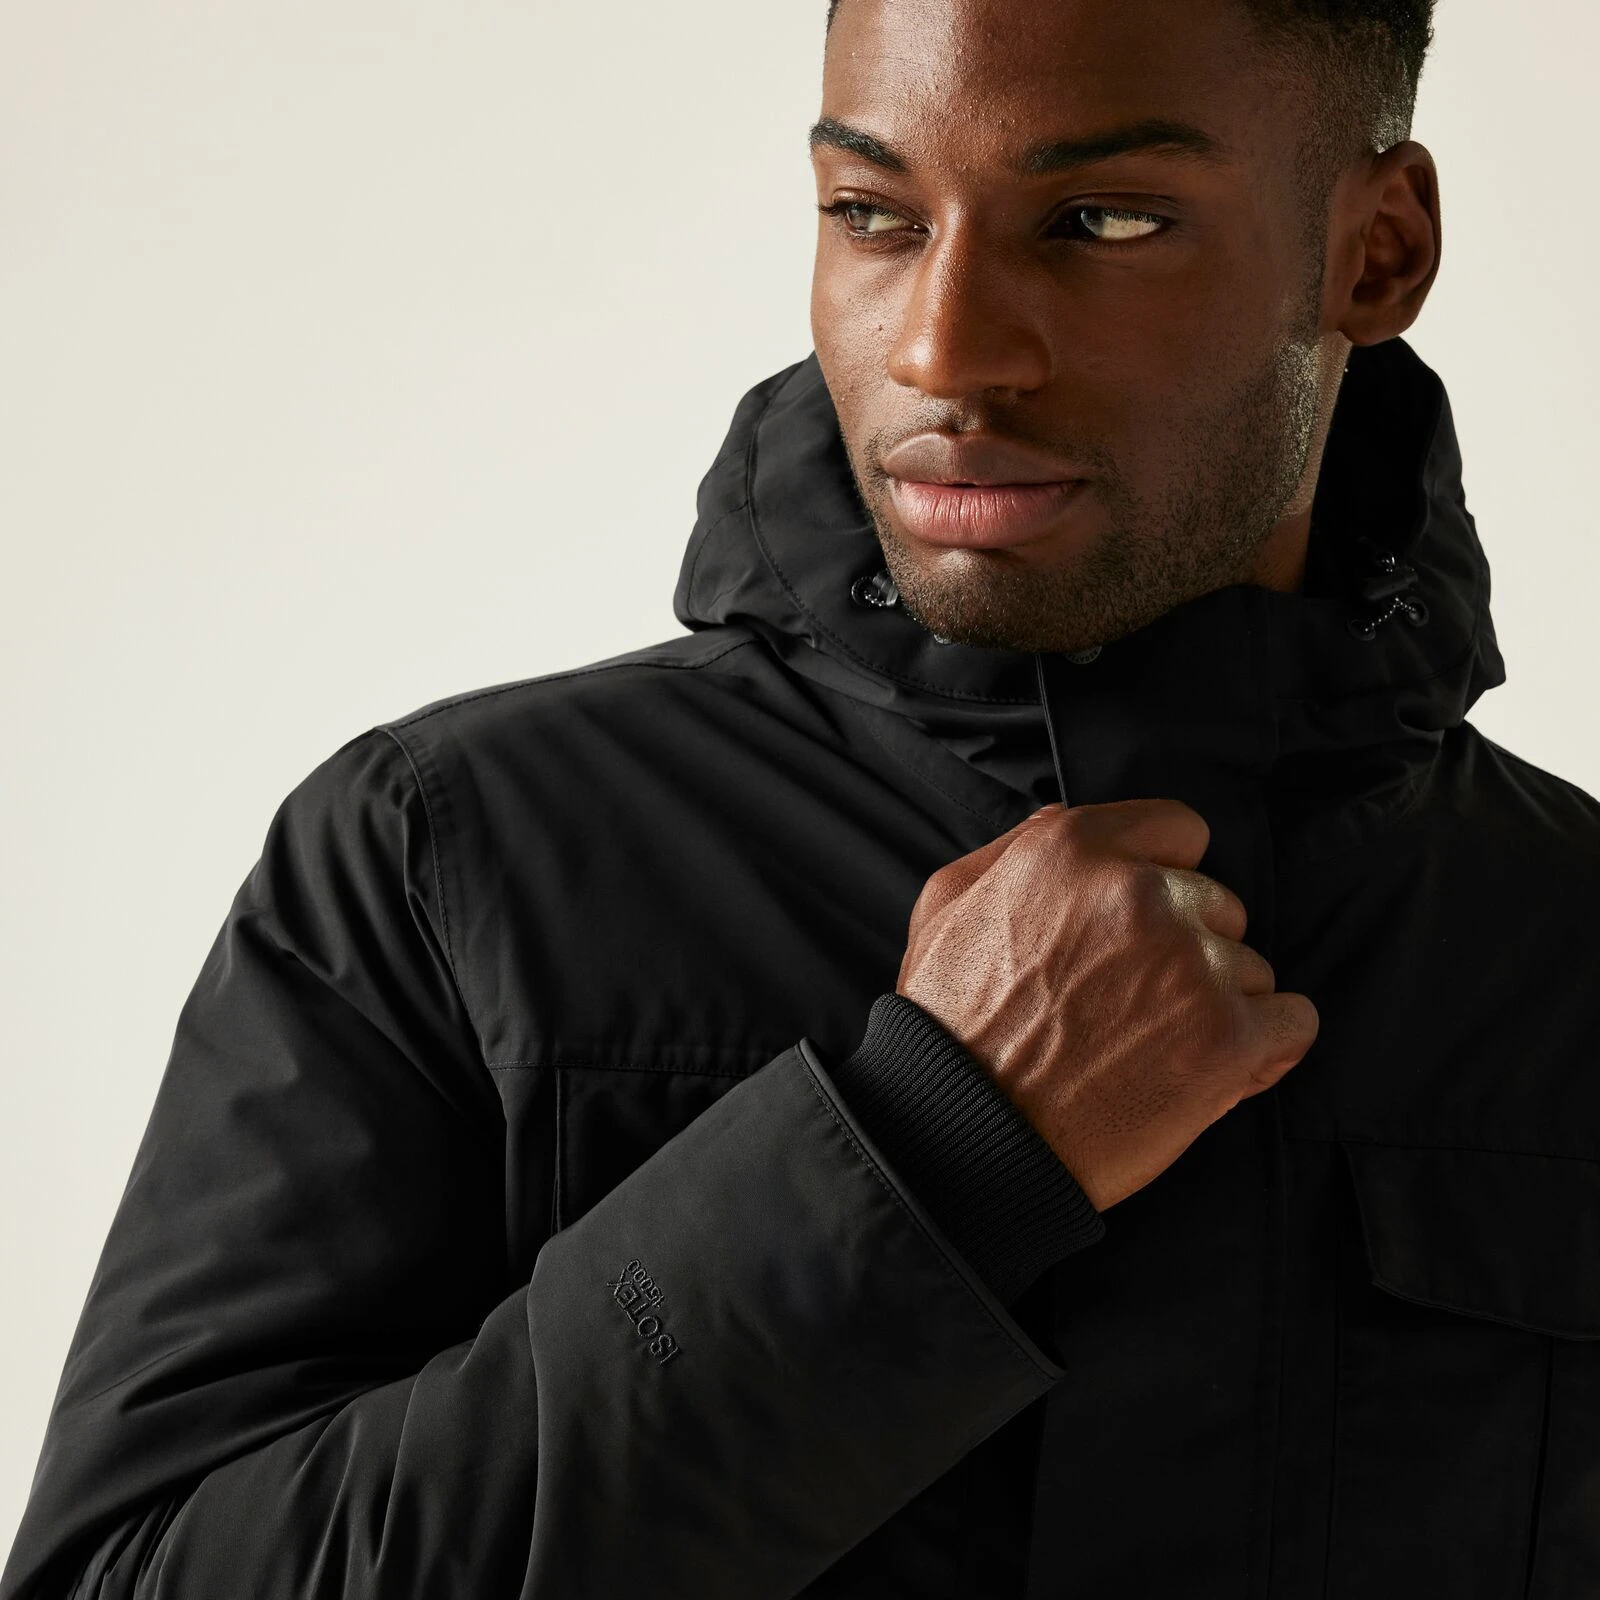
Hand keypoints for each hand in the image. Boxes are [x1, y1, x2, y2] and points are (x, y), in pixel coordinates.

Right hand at [897, 799, 1318, 1211]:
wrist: (965, 1135)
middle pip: (1218, 901)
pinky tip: (1220, 1065)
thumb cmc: (948, 1024)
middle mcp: (1138, 894)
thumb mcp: (947, 904)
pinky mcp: (1229, 1039)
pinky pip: (1295, 1021)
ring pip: (1253, 967)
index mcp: (1073, 850)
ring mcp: (1189, 965)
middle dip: (1188, 946)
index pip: (1178, 831)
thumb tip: (1067, 818)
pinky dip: (1268, 1046)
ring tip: (1156, 1047)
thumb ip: (1015, 849)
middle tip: (1135, 1001)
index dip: (1163, 877)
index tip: (1145, 922)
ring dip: (1218, 1004)